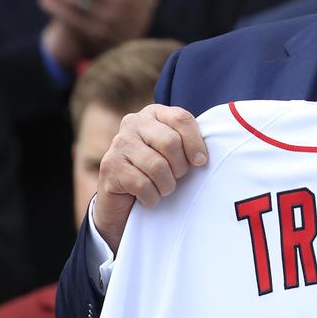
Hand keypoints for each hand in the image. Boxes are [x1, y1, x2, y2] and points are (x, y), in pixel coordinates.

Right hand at [93, 103, 206, 251]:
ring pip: (157, 166)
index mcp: (153, 113)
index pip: (181, 119)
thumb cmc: (158, 174)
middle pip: (170, 142)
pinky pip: (142, 184)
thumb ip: (188, 143)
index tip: (201, 162)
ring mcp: (118, 143)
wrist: (124, 203)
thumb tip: (207, 154)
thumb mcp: (175, 154)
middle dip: (179, 168)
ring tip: (163, 189)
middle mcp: (133, 123)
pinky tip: (148, 198)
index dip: (196, 143)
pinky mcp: (110, 167)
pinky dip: (152, 198)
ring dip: (166, 186)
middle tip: (176, 178)